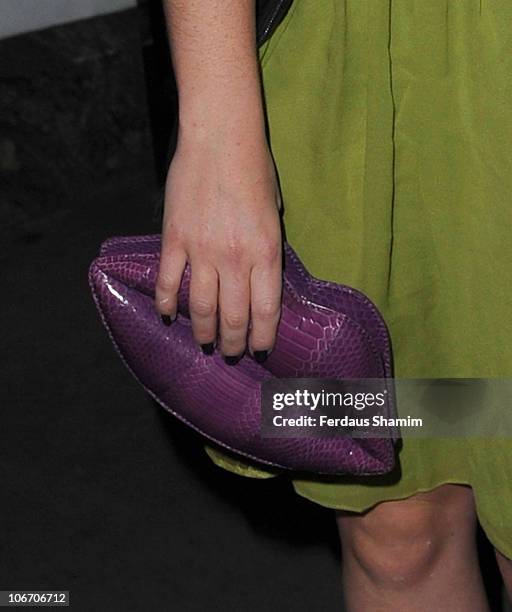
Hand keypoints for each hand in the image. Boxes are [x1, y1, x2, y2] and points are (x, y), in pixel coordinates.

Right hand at [155, 129, 282, 362]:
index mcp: (266, 252)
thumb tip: (259, 275)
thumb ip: (268, 248)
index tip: (260, 351)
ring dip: (202, 332)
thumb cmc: (255, 170)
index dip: (263, 338)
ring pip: (200, 307)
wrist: (219, 138)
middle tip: (230, 353)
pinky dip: (166, 303)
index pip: (266, 311)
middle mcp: (235, 259)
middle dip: (232, 343)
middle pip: (232, 318)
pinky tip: (167, 316)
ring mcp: (202, 251)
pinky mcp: (174, 239)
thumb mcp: (276, 212)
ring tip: (203, 344)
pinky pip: (168, 282)